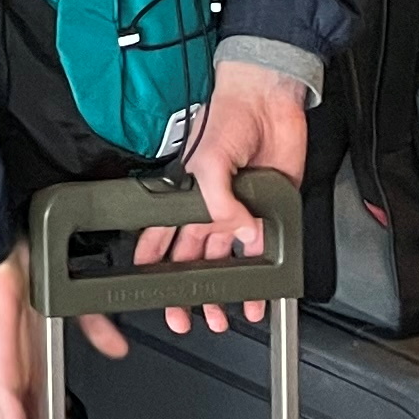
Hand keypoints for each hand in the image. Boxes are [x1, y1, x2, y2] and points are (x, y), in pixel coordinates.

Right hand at [83, 62, 311, 352]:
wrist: (270, 101)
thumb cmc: (229, 116)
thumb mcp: (211, 159)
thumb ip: (217, 201)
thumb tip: (238, 234)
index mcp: (185, 194)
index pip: (160, 235)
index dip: (152, 262)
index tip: (147, 288)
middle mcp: (210, 207)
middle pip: (194, 258)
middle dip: (189, 290)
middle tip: (187, 317)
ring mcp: (239, 211)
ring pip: (226, 262)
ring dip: (224, 290)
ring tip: (223, 317)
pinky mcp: (268, 211)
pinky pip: (263, 251)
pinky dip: (262, 277)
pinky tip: (261, 296)